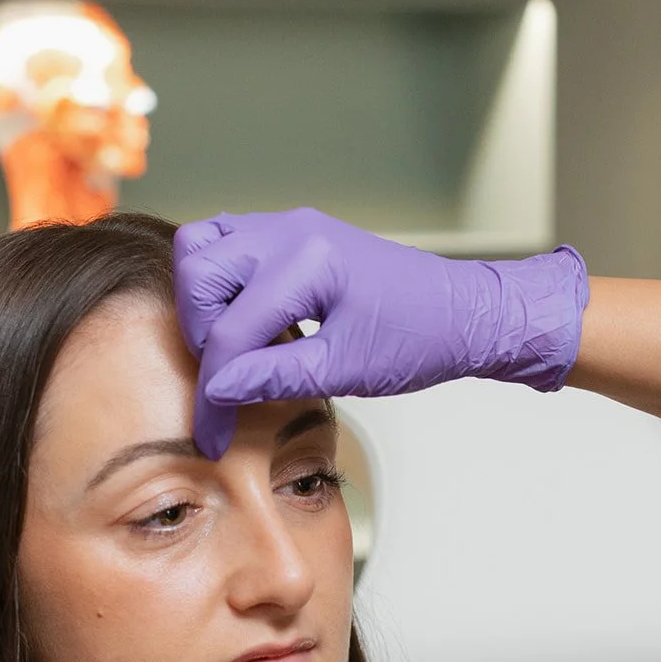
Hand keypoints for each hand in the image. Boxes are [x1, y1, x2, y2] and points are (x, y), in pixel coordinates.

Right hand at [173, 208, 587, 457]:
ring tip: (234, 348)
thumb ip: (275, 377)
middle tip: (227, 379)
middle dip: (200, 333)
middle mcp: (291, 231)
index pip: (229, 331)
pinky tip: (249, 323)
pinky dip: (221, 284)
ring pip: (203, 248)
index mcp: (308, 261)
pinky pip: (228, 244)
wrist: (463, 314)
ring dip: (203, 303)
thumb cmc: (419, 338)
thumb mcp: (346, 370)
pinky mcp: (292, 235)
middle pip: (198, 272)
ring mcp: (289, 226)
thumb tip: (217, 390)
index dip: (213, 392)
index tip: (213, 435)